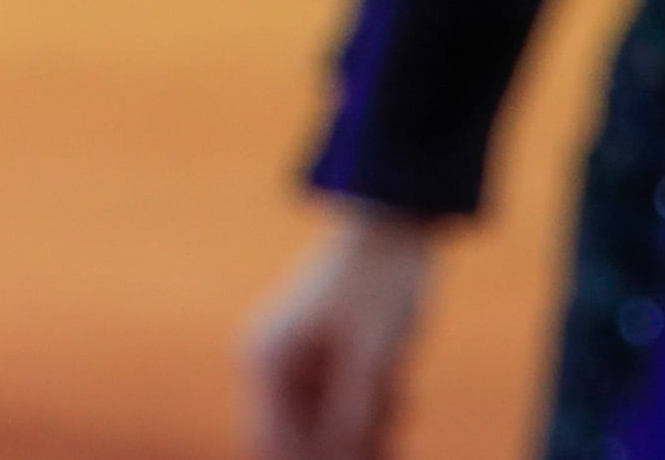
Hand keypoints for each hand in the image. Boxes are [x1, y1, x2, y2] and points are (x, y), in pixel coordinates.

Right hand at [245, 202, 441, 459]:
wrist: (397, 228)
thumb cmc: (377, 284)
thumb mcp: (370, 356)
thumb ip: (351, 416)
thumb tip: (337, 459)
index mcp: (267, 359)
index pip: (271, 439)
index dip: (309, 459)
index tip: (359, 458)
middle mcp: (275, 366)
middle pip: (300, 440)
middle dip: (343, 449)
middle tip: (386, 442)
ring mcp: (303, 366)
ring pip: (329, 430)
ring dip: (365, 431)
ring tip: (394, 395)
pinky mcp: (331, 366)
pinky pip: (347, 411)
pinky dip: (373, 413)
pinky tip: (397, 387)